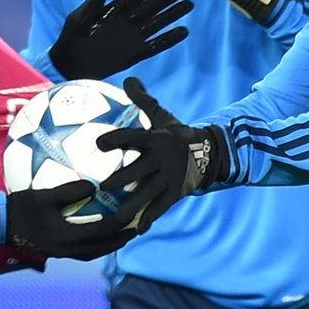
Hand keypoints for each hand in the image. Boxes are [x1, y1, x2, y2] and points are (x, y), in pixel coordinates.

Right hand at [5, 179, 145, 260]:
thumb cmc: (20, 208)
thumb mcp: (44, 196)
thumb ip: (69, 192)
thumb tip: (93, 187)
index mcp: (67, 237)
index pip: (102, 231)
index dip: (120, 223)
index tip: (134, 214)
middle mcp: (67, 249)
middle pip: (103, 247)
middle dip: (122, 239)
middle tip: (138, 228)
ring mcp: (62, 253)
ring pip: (94, 252)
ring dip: (111, 244)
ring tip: (124, 234)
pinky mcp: (56, 251)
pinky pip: (84, 251)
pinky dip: (97, 245)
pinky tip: (99, 235)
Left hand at [48, 0, 191, 79]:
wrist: (68, 65)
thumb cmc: (69, 39)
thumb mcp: (78, 19)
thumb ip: (93, 3)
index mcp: (113, 11)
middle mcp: (126, 22)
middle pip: (150, 8)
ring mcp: (132, 38)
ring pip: (156, 24)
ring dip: (172, 15)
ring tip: (188, 5)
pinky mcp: (135, 54)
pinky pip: (155, 45)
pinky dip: (169, 39)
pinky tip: (183, 31)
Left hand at [96, 77, 226, 231]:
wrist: (209, 152)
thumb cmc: (176, 133)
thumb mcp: (162, 115)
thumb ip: (143, 100)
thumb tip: (129, 79)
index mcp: (156, 139)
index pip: (134, 137)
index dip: (117, 140)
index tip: (99, 144)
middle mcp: (162, 159)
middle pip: (139, 170)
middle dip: (121, 179)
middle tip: (102, 186)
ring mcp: (170, 178)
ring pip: (147, 193)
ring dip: (131, 205)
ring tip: (114, 218)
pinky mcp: (175, 193)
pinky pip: (160, 207)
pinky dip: (149, 218)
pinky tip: (136, 230)